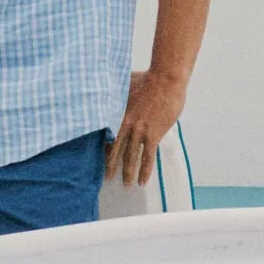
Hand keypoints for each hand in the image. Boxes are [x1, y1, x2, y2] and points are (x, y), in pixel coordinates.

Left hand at [111, 65, 187, 185]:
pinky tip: (142, 181)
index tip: (98, 159)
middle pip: (115, 149)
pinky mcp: (153, 135)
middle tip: (107, 178)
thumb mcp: (125, 84)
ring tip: (125, 185)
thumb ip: (117, 92)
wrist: (165, 79)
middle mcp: (126, 125)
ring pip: (131, 157)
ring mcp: (139, 131)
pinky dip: (145, 170)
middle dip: (111, 165)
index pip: (107, 135)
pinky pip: (148, 157)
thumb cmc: (147, 78)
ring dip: (128, 172)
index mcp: (118, 113)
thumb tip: (109, 89)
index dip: (103, 148)